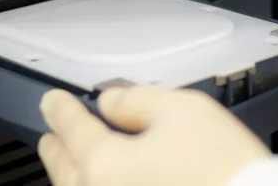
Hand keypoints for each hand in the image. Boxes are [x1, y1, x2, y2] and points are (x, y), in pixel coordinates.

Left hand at [38, 86, 270, 185]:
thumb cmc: (225, 171)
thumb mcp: (184, 110)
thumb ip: (138, 100)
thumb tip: (111, 102)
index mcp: (104, 165)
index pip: (71, 128)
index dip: (60, 108)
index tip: (53, 102)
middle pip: (65, 170)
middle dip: (57, 148)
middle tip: (52, 135)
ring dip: (73, 175)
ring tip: (75, 163)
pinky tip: (109, 182)